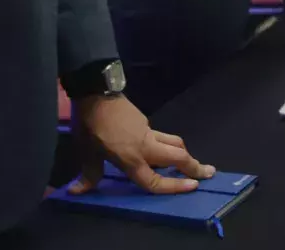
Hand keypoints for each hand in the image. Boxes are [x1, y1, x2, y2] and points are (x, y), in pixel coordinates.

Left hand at [69, 95, 213, 195]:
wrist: (96, 93)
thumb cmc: (91, 126)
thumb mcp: (86, 152)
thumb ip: (88, 173)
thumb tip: (75, 191)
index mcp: (132, 159)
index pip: (155, 180)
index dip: (174, 185)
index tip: (194, 186)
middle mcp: (145, 146)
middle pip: (178, 156)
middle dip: (194, 166)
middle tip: (208, 173)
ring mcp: (148, 131)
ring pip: (174, 142)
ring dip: (184, 153)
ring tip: (191, 162)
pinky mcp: (145, 121)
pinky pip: (161, 136)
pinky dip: (167, 145)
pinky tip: (159, 149)